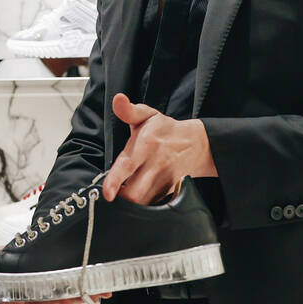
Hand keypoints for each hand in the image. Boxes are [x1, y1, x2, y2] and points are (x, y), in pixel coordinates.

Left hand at [102, 93, 216, 204]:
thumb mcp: (147, 115)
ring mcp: (164, 180)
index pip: (128, 166)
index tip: (107, 193)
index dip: (115, 181)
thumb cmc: (164, 130)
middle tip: (111, 192)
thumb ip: (129, 111)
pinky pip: (152, 204)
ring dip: (129, 202)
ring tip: (121, 192)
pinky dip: (141, 203)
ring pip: (143, 201)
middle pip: (135, 192)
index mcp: (147, 145)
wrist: (195, 143)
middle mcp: (156, 165)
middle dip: (120, 198)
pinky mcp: (169, 190)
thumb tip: (118, 100)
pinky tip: (135, 194)